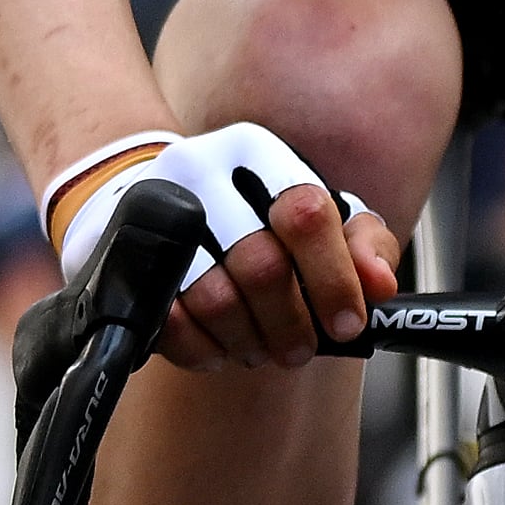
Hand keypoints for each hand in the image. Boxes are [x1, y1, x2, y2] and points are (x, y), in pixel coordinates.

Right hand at [54, 122, 393, 371]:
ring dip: (249, 341)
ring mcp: (155, 213)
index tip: (346, 324)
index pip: (306, 213)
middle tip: (299, 349)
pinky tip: (219, 346)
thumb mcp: (315, 213)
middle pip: (261, 266)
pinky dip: (204, 350)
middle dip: (291, 326)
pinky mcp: (126, 257)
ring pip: (215, 300)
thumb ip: (362, 243)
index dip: (335, 280)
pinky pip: (170, 323)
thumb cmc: (249, 215)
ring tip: (260, 347)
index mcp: (256, 154)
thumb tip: (379, 285)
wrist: (142, 197)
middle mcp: (201, 173)